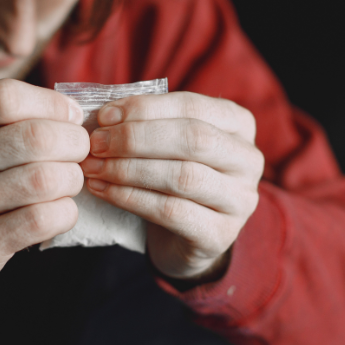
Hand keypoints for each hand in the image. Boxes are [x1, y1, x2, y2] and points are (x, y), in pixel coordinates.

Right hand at [0, 79, 88, 323]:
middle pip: (35, 137)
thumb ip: (7, 121)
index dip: (52, 104)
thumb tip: (74, 113)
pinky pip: (43, 219)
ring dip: (72, 180)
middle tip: (78, 153)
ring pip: (45, 179)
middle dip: (74, 143)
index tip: (70, 117)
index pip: (6, 97)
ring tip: (67, 183)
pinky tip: (59, 211)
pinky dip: (66, 212)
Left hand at [80, 92, 263, 282]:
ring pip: (182, 176)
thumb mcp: (169, 144)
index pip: (192, 106)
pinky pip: (171, 212)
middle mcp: (249, 160)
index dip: (145, 109)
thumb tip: (102, 115)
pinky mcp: (220, 235)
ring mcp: (240, 200)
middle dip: (136, 138)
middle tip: (96, 144)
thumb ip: (147, 123)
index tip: (104, 117)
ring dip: (129, 170)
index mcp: (239, 124)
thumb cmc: (174, 176)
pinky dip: (131, 199)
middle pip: (192, 139)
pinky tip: (104, 191)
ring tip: (95, 168)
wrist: (188, 237)